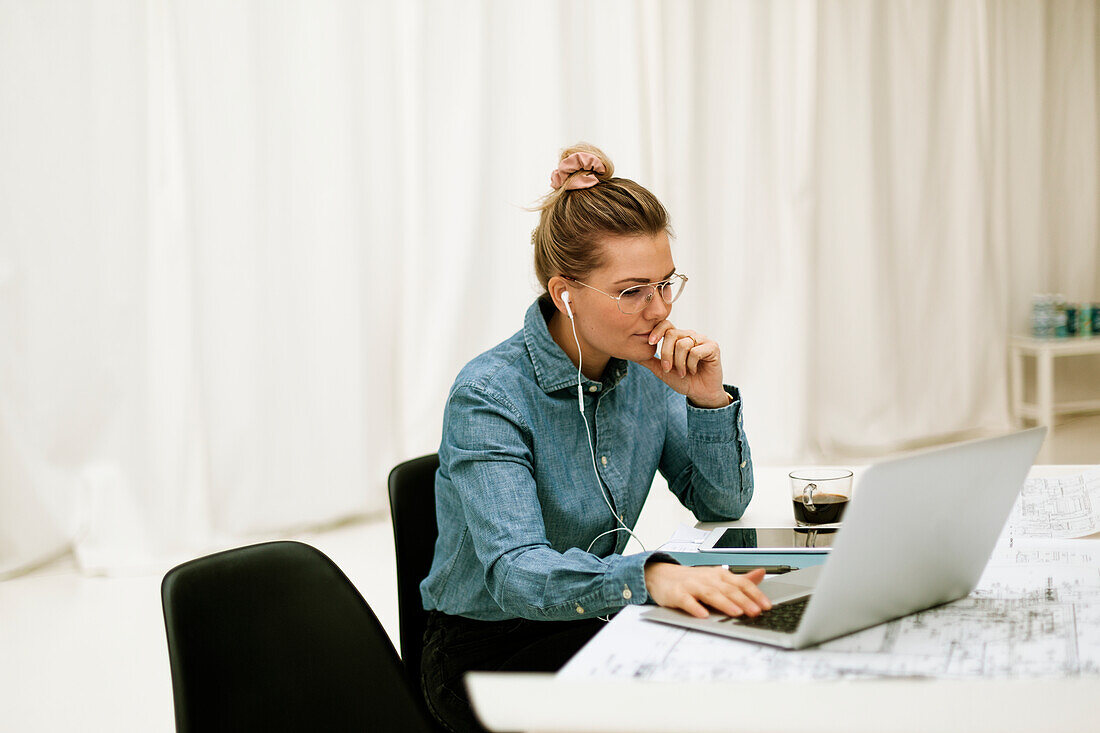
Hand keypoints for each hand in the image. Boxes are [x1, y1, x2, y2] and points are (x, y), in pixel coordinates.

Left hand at [636, 321, 727, 407]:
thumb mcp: (662, 371)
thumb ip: (650, 360)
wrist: (700, 394)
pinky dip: (691, 364)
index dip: (657, 331)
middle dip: (666, 354)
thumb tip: (632, 353)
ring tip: (683, 373)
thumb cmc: (683, 380)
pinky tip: (694, 371)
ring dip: (680, 363)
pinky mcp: (713, 347)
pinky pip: (695, 351)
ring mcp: (702, 340)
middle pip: (671, 334)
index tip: (650, 342)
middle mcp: (690, 335)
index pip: (666, 325)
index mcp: (678, 337)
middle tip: (668, 369)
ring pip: (683, 344)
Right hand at [644, 562, 771, 618]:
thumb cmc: (694, 580)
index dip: (755, 594)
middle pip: (728, 589)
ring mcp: (692, 586)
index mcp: (720, 575)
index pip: (741, 583)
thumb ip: (740, 579)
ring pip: (710, 594)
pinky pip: (687, 601)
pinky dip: (695, 607)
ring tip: (736, 612)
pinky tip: (703, 615)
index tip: (766, 605)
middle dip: (743, 600)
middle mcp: (708, 578)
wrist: (662, 576)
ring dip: (724, 603)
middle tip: (755, 611)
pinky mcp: (677, 594)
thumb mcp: (718, 577)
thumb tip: (761, 574)